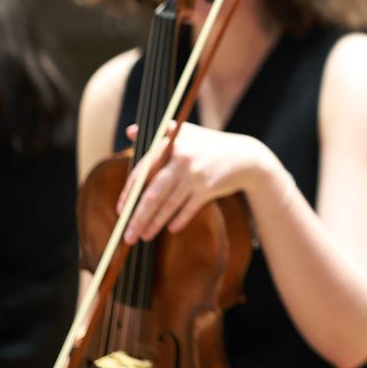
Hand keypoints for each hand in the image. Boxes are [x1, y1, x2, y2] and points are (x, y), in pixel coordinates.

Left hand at [118, 121, 271, 243]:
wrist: (246, 156)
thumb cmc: (211, 145)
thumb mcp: (187, 133)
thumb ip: (158, 134)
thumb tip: (130, 131)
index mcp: (172, 144)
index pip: (143, 171)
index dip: (129, 192)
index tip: (121, 210)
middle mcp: (182, 160)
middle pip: (153, 194)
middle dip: (137, 217)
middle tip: (126, 235)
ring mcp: (196, 175)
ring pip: (169, 205)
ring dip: (154, 223)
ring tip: (142, 236)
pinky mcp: (209, 188)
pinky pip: (188, 209)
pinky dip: (178, 220)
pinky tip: (169, 229)